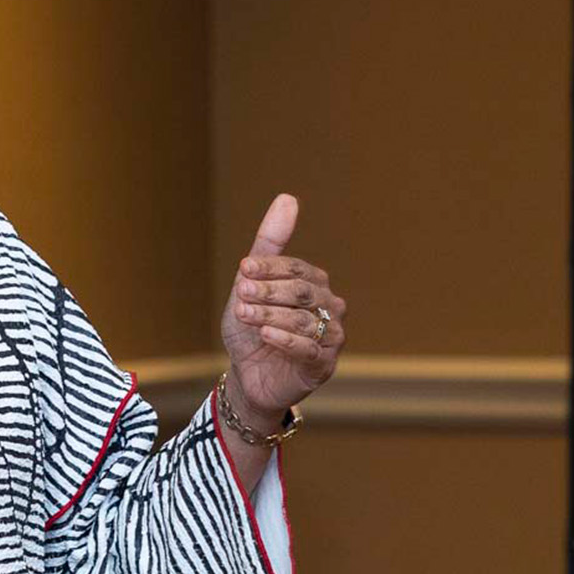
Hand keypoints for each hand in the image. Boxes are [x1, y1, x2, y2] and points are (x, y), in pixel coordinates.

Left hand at [220, 194, 346, 424]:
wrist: (248, 376)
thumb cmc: (251, 328)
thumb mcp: (251, 284)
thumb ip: (270, 243)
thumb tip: (288, 197)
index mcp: (315, 283)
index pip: (296, 268)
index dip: (269, 267)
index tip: (243, 269)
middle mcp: (330, 306)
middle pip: (302, 291)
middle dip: (268, 291)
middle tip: (241, 292)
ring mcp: (332, 336)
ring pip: (304, 319)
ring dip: (269, 314)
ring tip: (244, 315)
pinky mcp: (325, 364)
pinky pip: (309, 348)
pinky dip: (285, 339)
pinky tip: (265, 334)